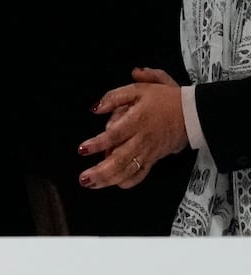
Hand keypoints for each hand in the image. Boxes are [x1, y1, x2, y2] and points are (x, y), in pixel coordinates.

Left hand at [77, 67, 187, 189]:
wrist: (193, 113)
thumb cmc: (164, 99)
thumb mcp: (138, 89)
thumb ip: (114, 97)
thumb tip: (95, 108)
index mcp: (137, 121)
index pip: (115, 135)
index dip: (99, 144)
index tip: (82, 150)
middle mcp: (142, 140)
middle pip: (121, 159)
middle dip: (101, 171)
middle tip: (84, 178)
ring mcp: (149, 152)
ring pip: (129, 169)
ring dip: (110, 179)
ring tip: (92, 184)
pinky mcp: (155, 158)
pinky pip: (142, 173)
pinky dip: (130, 180)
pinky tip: (116, 184)